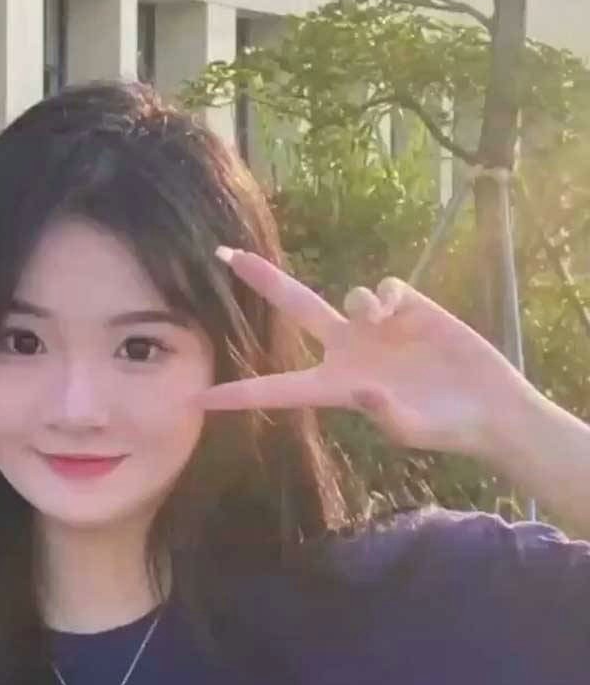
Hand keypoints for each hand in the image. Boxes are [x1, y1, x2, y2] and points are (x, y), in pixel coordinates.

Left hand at [208, 248, 532, 461]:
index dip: (238, 394)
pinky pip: (382, 288)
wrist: (485, 406)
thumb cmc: (442, 427)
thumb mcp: (410, 429)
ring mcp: (373, 327)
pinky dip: (384, 295)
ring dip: (358, 304)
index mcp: (335, 387)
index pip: (277, 389)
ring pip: (346, 297)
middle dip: (262, 280)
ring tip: (383, 321)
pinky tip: (397, 311)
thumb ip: (383, 413)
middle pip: (294, 308)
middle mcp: (346, 351)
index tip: (198, 398)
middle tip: (223, 255)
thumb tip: (362, 388)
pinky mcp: (405, 307)